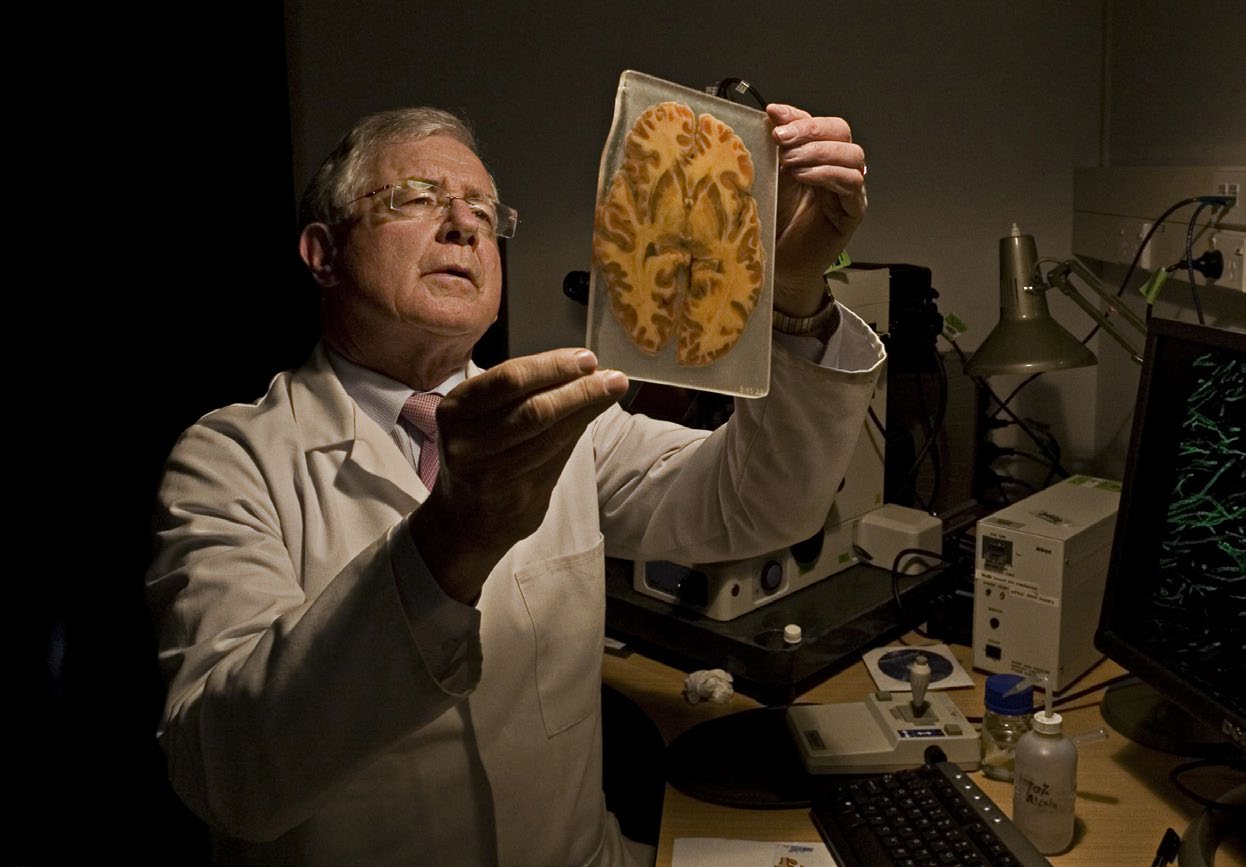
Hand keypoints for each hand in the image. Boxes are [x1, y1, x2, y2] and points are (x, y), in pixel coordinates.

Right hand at [408, 348, 628, 601]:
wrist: (468, 519)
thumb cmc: (483, 452)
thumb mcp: (485, 416)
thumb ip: (527, 391)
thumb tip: (584, 367)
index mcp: (456, 409)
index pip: (509, 379)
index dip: (552, 366)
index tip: (587, 358)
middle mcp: (467, 442)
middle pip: (533, 409)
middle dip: (579, 389)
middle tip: (612, 377)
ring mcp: (490, 473)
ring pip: (549, 435)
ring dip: (587, 408)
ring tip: (612, 391)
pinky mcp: (515, 496)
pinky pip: (556, 457)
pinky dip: (579, 431)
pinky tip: (594, 416)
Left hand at [768, 104, 867, 315]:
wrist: (777, 265)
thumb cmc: (774, 222)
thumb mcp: (770, 177)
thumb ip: (775, 148)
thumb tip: (772, 113)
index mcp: (819, 155)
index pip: (820, 123)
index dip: (799, 116)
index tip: (773, 114)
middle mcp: (838, 168)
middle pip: (842, 132)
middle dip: (810, 130)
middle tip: (781, 139)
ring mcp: (850, 190)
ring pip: (851, 155)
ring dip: (818, 152)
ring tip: (789, 163)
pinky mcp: (853, 212)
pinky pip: (851, 184)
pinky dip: (827, 174)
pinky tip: (803, 177)